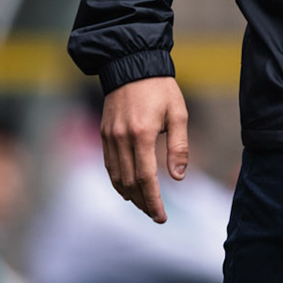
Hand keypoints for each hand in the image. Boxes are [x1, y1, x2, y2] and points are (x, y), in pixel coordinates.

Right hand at [100, 76, 189, 222]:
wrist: (132, 65)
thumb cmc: (161, 88)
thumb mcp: (178, 113)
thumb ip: (179, 146)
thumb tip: (178, 177)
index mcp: (142, 134)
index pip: (145, 178)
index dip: (153, 201)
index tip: (161, 216)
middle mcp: (121, 139)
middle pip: (129, 183)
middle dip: (142, 202)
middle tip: (155, 214)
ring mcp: (109, 137)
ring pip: (116, 177)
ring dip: (129, 195)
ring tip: (144, 205)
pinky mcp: (104, 134)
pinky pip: (109, 165)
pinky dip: (117, 181)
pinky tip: (128, 188)